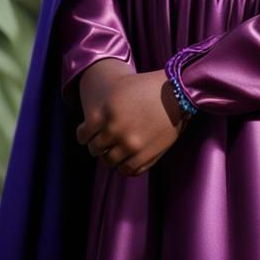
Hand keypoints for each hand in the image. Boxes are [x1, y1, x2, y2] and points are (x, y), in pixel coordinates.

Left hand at [76, 64, 191, 176]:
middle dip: (97, 146)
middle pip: (95, 149)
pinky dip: (124, 166)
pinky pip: (127, 170)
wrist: (176, 93)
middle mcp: (116, 130)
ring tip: (115, 150)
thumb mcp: (118, 91)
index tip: (88, 135)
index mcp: (107, 112)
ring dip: (110, 157)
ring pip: (109, 162)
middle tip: (102, 143)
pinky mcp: (146, 156)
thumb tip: (87, 133)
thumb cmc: (145, 88)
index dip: (84, 136)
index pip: (83, 135)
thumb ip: (100, 111)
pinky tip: (128, 157)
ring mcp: (131, 145)